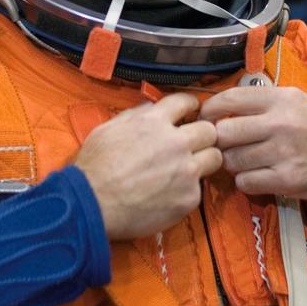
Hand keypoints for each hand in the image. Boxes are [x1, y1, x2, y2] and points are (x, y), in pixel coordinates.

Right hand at [74, 93, 221, 239]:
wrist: (91, 204)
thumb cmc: (94, 168)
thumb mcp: (108, 128)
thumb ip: (134, 116)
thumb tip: (149, 109)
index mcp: (154, 121)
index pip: (186, 101)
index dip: (191, 105)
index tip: (193, 111)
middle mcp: (175, 142)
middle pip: (209, 130)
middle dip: (203, 135)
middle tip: (194, 144)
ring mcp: (186, 170)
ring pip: (215, 157)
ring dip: (204, 160)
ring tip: (189, 169)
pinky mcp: (189, 197)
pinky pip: (200, 188)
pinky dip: (189, 190)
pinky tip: (172, 194)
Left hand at [199, 86, 306, 210]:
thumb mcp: (299, 100)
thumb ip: (265, 101)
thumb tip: (226, 105)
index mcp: (282, 99)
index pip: (230, 99)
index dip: (210, 109)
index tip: (205, 116)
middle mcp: (281, 124)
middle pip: (224, 132)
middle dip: (217, 139)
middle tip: (219, 143)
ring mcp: (283, 154)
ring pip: (232, 160)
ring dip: (231, 162)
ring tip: (241, 159)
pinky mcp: (287, 181)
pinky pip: (246, 182)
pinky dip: (245, 180)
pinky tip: (255, 174)